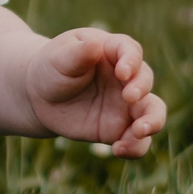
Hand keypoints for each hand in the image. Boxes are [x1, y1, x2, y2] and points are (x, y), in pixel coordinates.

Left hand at [25, 28, 166, 155]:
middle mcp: (126, 78)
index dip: (131, 61)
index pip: (130, 51)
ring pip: (152, 112)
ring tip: (139, 131)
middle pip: (146, 80)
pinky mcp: (119, 128)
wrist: (40, 98)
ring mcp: (126, 105)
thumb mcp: (58, 58)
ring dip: (152, 121)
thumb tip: (95, 44)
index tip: (122, 73)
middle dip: (142, 88)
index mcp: (112, 51)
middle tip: (129, 97)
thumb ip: (77, 53)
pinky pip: (137, 140)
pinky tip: (119, 149)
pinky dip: (135, 146)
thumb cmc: (52, 69)